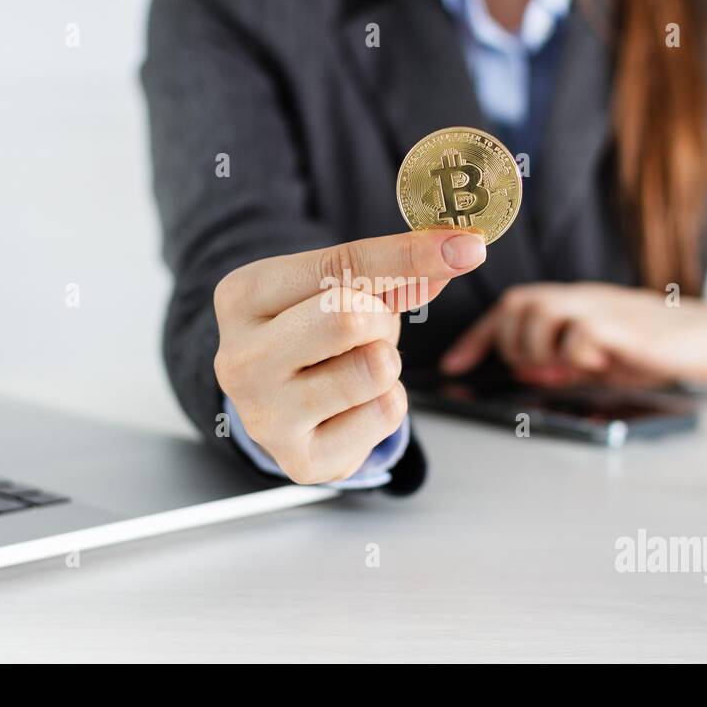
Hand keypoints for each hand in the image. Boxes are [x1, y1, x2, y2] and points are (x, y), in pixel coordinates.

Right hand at [214, 230, 486, 483]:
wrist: (277, 399)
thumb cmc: (309, 330)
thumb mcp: (338, 287)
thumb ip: (392, 271)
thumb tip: (458, 251)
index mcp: (242, 297)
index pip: (340, 264)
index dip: (410, 254)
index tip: (466, 247)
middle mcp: (240, 359)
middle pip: (349, 318)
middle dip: (381, 318)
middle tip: (369, 327)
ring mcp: (265, 417)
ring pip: (374, 369)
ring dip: (387, 361)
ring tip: (359, 365)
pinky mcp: (301, 460)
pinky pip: (385, 415)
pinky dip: (387, 401)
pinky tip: (356, 403)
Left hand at [440, 282, 706, 388]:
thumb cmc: (659, 346)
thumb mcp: (600, 354)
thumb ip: (562, 356)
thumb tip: (525, 369)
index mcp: (573, 302)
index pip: (510, 308)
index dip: (477, 338)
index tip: (454, 367)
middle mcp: (582, 297)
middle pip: (517, 303)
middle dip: (511, 343)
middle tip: (534, 372)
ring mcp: (602, 307)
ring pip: (539, 313)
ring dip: (539, 349)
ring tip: (565, 370)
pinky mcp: (625, 325)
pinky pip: (579, 334)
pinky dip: (577, 355)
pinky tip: (600, 365)